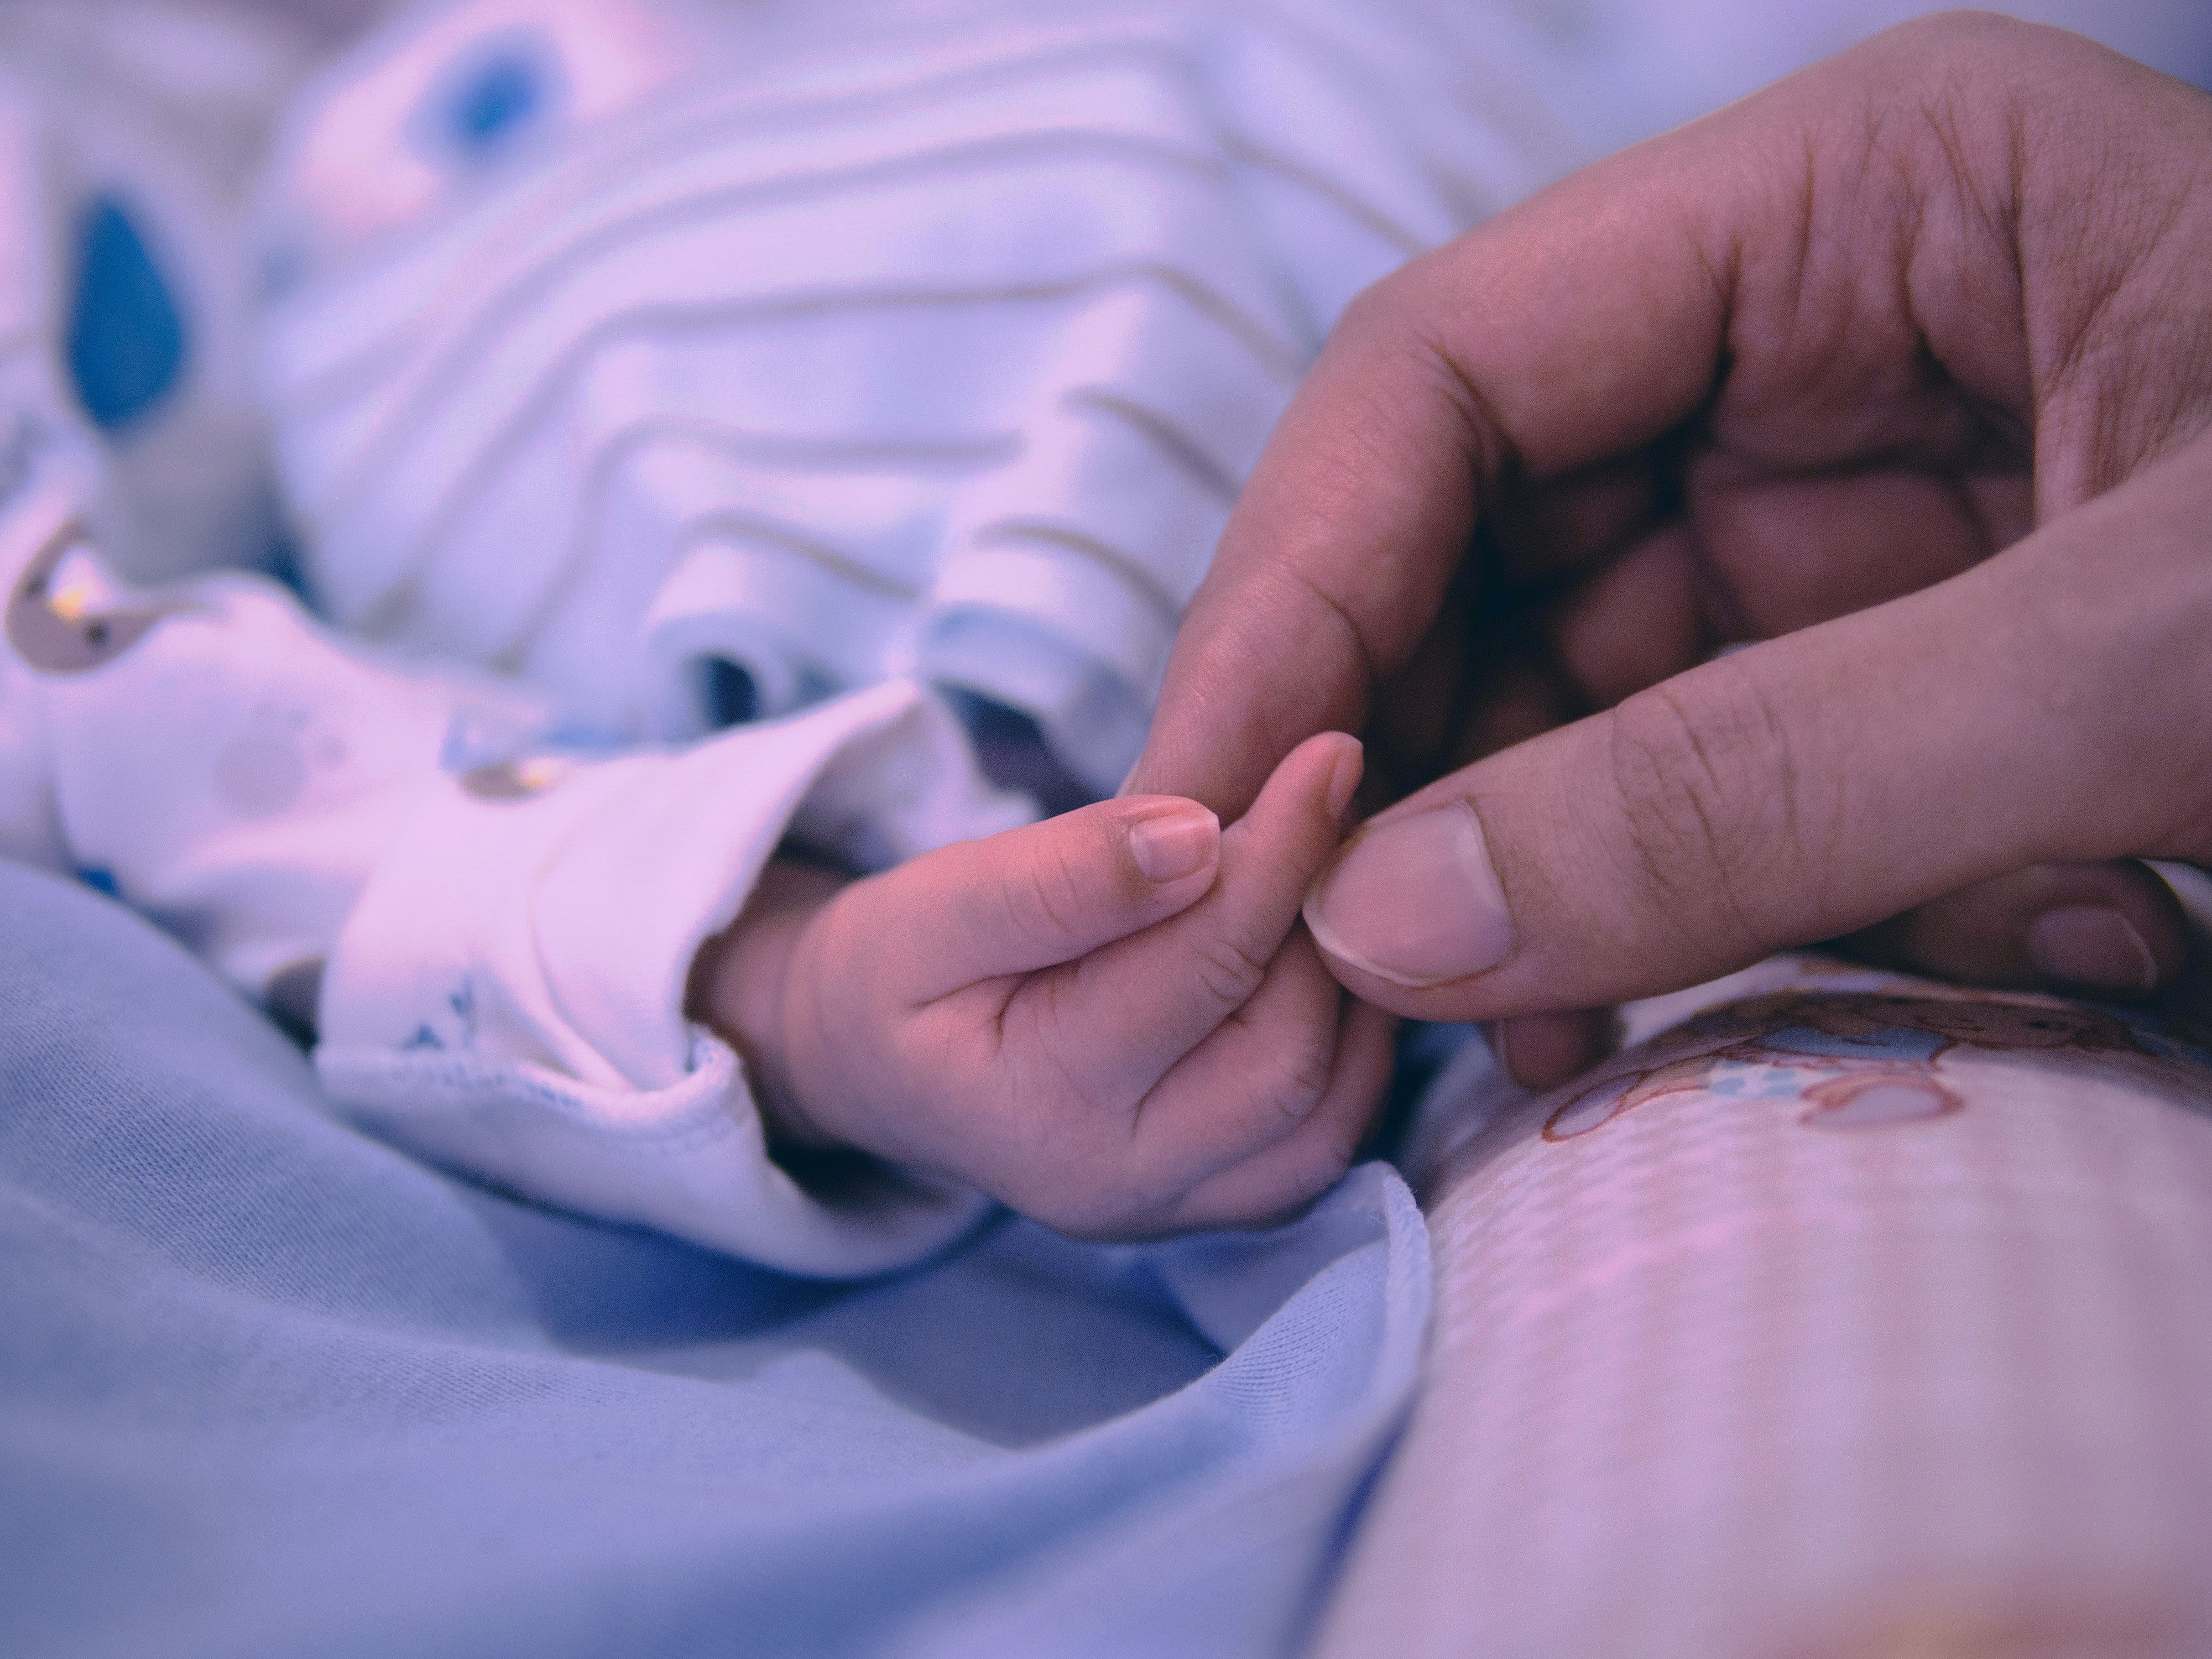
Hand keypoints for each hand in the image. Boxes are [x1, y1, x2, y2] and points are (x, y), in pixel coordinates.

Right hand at [692, 734, 1393, 1237]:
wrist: (878, 1063)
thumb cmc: (900, 971)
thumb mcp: (938, 903)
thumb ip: (1060, 876)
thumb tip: (1198, 835)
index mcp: (1039, 1109)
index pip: (1201, 969)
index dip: (1278, 852)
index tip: (1327, 753)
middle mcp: (1120, 1187)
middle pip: (1286, 1055)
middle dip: (1322, 923)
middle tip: (1332, 810)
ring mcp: (1177, 1211)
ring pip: (1329, 1107)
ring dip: (1350, 984)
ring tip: (1327, 874)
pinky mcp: (1219, 1206)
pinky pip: (1330, 1136)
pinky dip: (1353, 1041)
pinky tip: (1325, 952)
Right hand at [1125, 15, 2211, 1082]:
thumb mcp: (2162, 663)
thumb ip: (1760, 788)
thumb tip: (1385, 921)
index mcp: (1860, 203)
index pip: (1447, 372)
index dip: (1294, 588)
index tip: (1211, 810)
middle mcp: (1822, 344)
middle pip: (1484, 549)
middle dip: (1405, 772)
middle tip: (1337, 990)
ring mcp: (1854, 515)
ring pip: (1573, 697)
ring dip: (1547, 882)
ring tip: (1539, 1057)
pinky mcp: (1899, 672)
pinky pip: (1699, 791)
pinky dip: (1688, 921)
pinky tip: (1747, 1006)